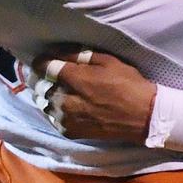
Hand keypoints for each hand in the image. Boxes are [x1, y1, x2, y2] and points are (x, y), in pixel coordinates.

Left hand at [30, 48, 156, 142]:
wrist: (143, 117)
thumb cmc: (127, 84)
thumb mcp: (108, 61)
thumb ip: (80, 55)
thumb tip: (60, 51)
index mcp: (73, 78)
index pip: (43, 66)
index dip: (41, 60)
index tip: (44, 59)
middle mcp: (64, 99)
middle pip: (39, 86)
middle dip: (43, 78)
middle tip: (51, 74)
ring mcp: (65, 118)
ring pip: (44, 103)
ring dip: (48, 95)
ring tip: (59, 91)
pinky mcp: (69, 131)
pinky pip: (52, 118)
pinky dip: (56, 111)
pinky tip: (66, 107)